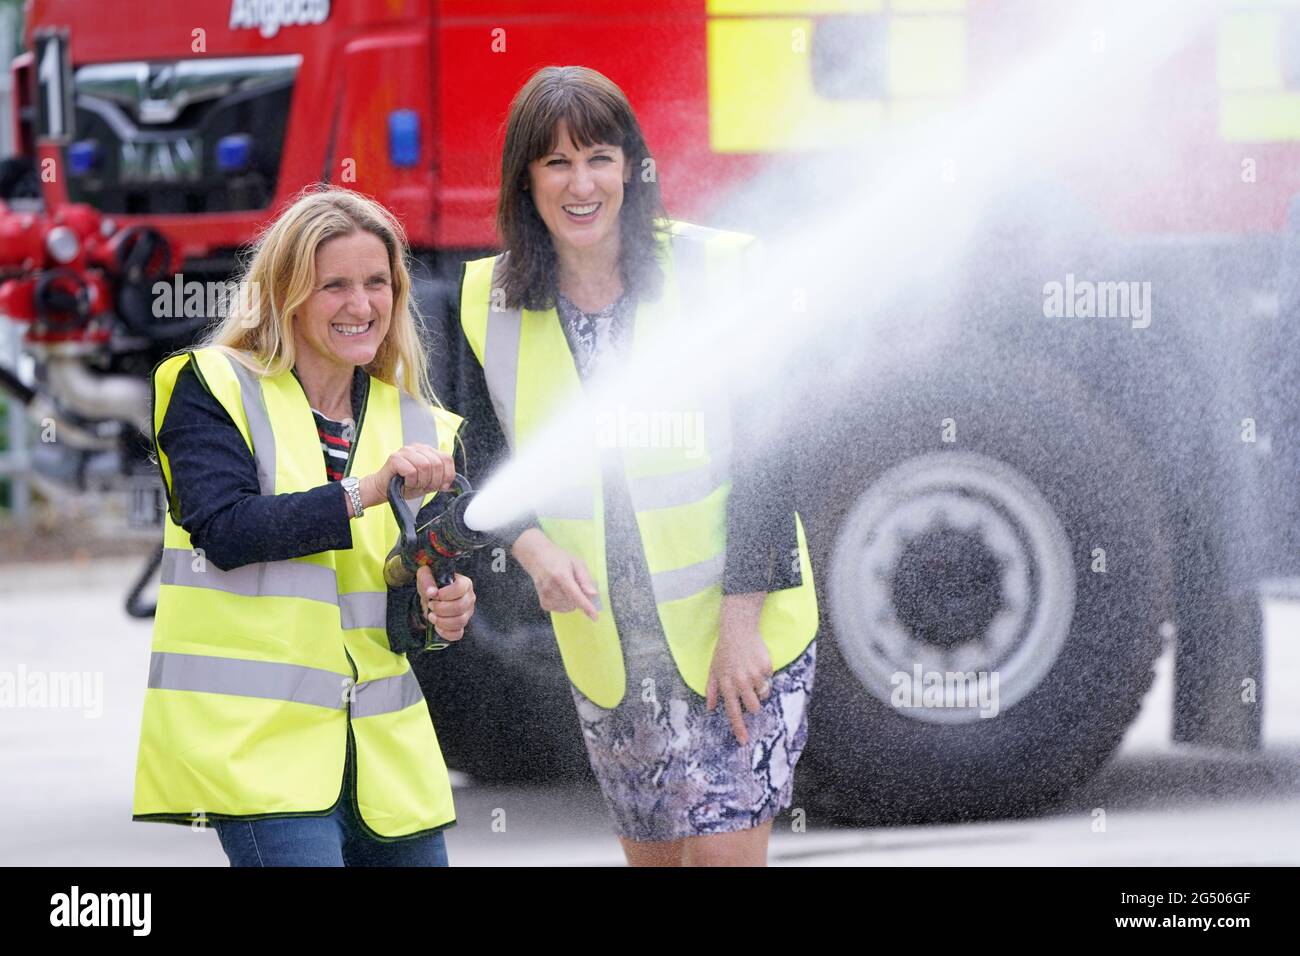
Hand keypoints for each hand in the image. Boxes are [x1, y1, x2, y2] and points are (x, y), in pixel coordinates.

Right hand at [359, 444, 453, 510]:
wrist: (384, 489)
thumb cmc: (405, 485)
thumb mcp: (428, 484)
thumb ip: (441, 482)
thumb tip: (454, 485)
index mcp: (428, 451)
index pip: (447, 458)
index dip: (447, 475)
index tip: (442, 486)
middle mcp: (418, 448)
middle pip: (437, 463)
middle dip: (434, 481)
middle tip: (425, 487)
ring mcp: (406, 451)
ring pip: (425, 466)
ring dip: (421, 481)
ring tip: (414, 484)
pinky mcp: (395, 458)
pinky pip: (411, 471)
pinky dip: (411, 481)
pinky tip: (405, 482)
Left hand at [417, 567, 475, 641]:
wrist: (431, 596)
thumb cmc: (432, 584)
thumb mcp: (426, 575)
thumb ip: (427, 579)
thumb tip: (431, 592)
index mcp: (465, 583)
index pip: (460, 588)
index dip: (445, 594)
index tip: (433, 595)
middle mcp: (469, 598)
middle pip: (460, 607)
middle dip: (441, 608)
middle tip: (430, 605)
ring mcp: (467, 614)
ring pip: (459, 622)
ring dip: (441, 621)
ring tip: (431, 616)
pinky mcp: (462, 626)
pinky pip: (457, 634)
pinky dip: (445, 633)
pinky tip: (437, 627)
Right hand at [511, 528, 599, 621]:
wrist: (537, 557)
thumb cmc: (558, 558)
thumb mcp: (576, 562)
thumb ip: (585, 579)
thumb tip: (593, 594)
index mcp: (561, 576)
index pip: (576, 596)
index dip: (586, 607)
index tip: (595, 617)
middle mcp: (551, 588)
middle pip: (574, 603)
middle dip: (579, 596)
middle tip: (574, 583)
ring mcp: (545, 597)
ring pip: (569, 608)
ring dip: (571, 600)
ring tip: (564, 585)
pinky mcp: (544, 603)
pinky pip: (561, 609)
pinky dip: (565, 603)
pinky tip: (560, 592)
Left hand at [706, 592, 771, 745]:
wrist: (738, 629)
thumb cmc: (724, 651)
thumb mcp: (713, 670)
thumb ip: (711, 690)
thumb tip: (710, 708)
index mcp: (727, 684)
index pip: (733, 711)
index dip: (739, 727)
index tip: (744, 741)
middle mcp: (741, 681)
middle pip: (754, 707)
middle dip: (753, 704)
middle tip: (748, 691)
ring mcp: (754, 674)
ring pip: (763, 694)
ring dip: (759, 689)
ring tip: (752, 674)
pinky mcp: (766, 666)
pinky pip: (769, 678)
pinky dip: (765, 673)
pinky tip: (757, 662)